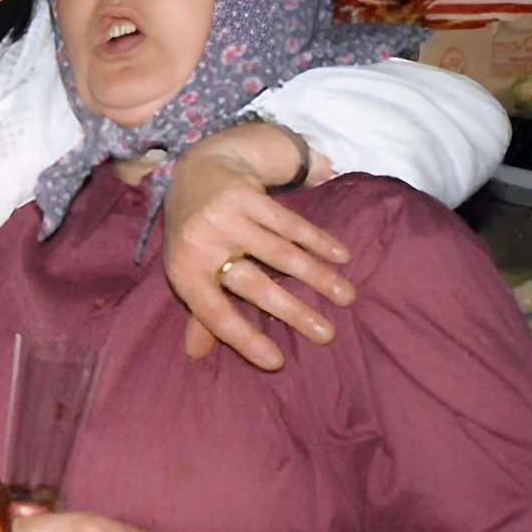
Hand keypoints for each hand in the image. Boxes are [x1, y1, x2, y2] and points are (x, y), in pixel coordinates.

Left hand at [162, 124, 352, 372]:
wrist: (195, 169)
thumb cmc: (196, 234)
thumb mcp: (190, 271)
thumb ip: (198, 312)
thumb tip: (197, 355)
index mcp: (184, 272)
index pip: (214, 313)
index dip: (244, 339)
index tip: (277, 362)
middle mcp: (202, 244)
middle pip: (254, 285)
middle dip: (294, 312)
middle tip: (326, 336)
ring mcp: (225, 217)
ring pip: (281, 254)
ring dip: (319, 277)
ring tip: (346, 298)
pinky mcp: (247, 194)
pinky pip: (290, 223)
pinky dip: (319, 241)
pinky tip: (341, 257)